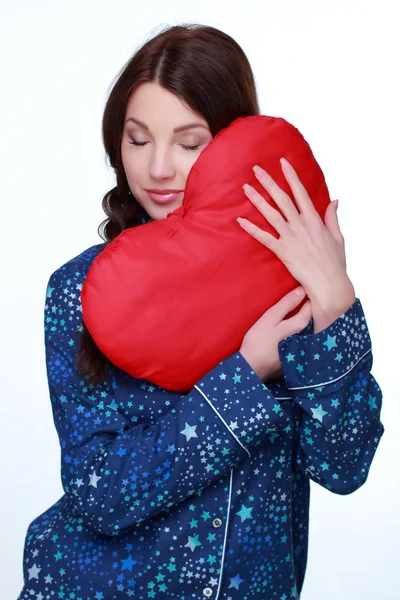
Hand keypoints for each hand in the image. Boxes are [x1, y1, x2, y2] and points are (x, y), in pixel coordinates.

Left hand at [237, 158, 355, 326]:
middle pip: (282, 199)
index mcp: (315, 220)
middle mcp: (302, 226)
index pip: (301, 192)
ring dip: (257, 200)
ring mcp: (291, 238)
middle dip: (269, 182)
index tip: (282, 163)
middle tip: (256, 169)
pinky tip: (240, 220)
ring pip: (271, 214)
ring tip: (246, 188)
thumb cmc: (334, 264)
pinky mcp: (283, 252)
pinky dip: (252, 229)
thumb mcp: (338, 237)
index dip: (291, 176)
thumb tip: (334, 200)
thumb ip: (333, 217)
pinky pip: (264, 238)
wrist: (329, 285)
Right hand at [239, 286, 311, 382]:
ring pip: (307, 332)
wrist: (251, 368)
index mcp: (299, 327)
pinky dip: (301, 335)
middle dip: (311, 311)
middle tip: (308, 299)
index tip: (309, 290)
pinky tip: (294, 333)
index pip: (310, 309)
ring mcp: (300, 349)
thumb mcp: (270, 319)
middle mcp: (305, 338)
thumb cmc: (258, 341)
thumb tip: (302, 290)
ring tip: (302, 312)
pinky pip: (302, 342)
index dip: (310, 298)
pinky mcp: (294, 358)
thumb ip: (286, 305)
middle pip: (311, 321)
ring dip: (307, 322)